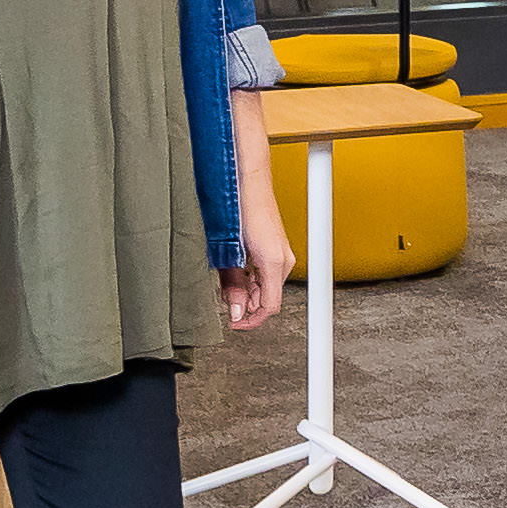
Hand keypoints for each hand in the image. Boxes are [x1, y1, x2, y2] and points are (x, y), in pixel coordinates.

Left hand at [223, 175, 293, 333]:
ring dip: (246, 289)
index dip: (251, 321)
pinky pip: (265, 273)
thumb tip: (236, 311)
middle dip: (246, 303)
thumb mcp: (229, 254)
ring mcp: (281, 254)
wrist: (246, 182)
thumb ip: (232, 286)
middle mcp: (282, 260)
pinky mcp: (275, 248)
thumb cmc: (238, 210)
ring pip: (266, 286)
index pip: (270, 307)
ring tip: (226, 277)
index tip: (235, 324)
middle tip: (224, 297)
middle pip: (268, 298)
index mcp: (274, 262)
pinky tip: (235, 268)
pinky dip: (249, 277)